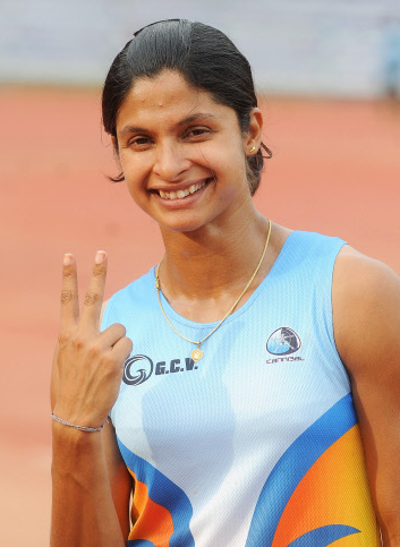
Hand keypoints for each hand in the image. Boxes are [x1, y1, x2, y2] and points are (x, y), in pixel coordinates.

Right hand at [53, 251, 131, 428]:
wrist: (74, 417)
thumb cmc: (69, 390)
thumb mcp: (63, 362)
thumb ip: (74, 342)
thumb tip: (84, 330)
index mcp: (65, 336)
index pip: (67, 300)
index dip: (68, 276)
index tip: (69, 256)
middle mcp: (80, 337)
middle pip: (93, 297)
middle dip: (97, 272)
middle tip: (102, 252)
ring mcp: (96, 346)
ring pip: (120, 329)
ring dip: (119, 343)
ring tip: (107, 364)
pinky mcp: (113, 358)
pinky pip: (128, 344)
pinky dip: (126, 354)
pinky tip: (115, 370)